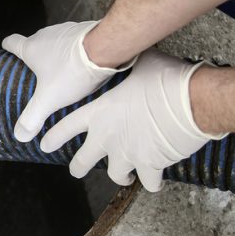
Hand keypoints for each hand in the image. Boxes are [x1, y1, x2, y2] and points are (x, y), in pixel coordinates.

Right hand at [2, 21, 134, 141]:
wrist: (105, 50)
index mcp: (31, 48)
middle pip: (35, 42)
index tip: (6, 48)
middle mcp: (46, 35)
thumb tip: (19, 135)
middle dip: (36, 55)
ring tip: (62, 70)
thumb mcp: (49, 99)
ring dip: (57, 52)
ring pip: (56, 41)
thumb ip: (33, 117)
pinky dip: (75, 50)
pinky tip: (83, 64)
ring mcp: (66, 30)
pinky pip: (75, 40)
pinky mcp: (84, 30)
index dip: (8, 46)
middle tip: (38, 72)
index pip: (12, 42)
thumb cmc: (71, 72)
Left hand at [39, 50, 226, 191]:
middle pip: (82, 161)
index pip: (67, 127)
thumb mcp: (140, 66)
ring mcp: (127, 154)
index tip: (44, 145)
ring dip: (120, 176)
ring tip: (124, 176)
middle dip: (78, 167)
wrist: (190, 101)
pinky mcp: (150, 166)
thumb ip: (129, 68)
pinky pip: (148, 182)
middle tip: (76, 170)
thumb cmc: (165, 79)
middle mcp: (108, 136)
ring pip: (115, 175)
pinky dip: (152, 183)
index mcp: (100, 112)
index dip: (54, 137)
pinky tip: (155, 181)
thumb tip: (135, 53)